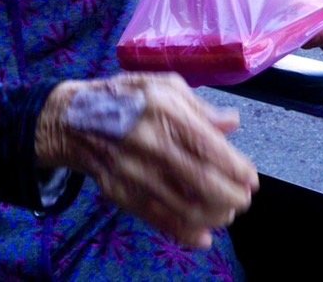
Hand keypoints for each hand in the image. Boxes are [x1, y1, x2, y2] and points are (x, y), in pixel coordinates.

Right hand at [36, 73, 258, 248]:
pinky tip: (203, 236)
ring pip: (182, 205)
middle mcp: (149, 142)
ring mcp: (133, 171)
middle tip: (243, 200)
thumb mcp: (164, 86)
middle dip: (231, 196)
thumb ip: (200, 108)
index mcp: (165, 111)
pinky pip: (156, 219)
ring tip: (227, 213)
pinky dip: (184, 232)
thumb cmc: (126, 97)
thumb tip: (233, 124)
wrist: (71, 119)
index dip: (237, 168)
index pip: (210, 147)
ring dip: (213, 215)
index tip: (251, 179)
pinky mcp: (119, 192)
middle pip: (201, 181)